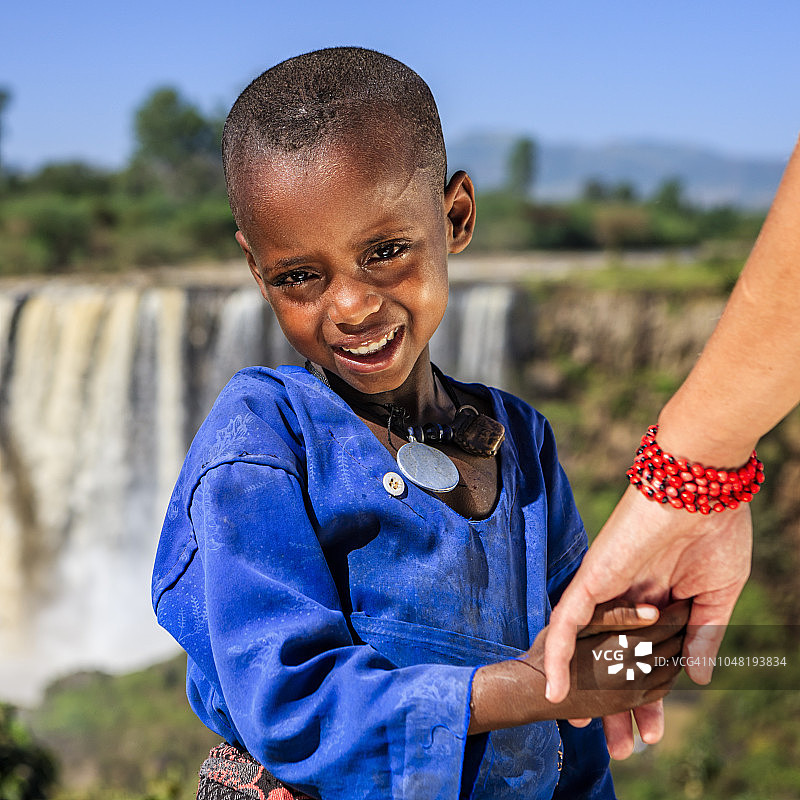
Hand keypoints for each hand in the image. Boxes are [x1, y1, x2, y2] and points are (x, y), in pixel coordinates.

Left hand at [543, 486, 751, 754]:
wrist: (701, 490)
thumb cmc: (716, 532)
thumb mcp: (716, 595)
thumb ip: (701, 635)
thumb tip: (694, 679)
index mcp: (659, 600)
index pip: (647, 658)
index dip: (648, 697)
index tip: (651, 732)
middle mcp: (628, 597)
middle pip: (614, 658)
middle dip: (616, 702)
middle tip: (621, 746)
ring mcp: (608, 588)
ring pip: (590, 646)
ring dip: (587, 687)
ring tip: (587, 727)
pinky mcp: (592, 578)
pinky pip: (568, 621)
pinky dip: (559, 656)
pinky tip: (555, 691)